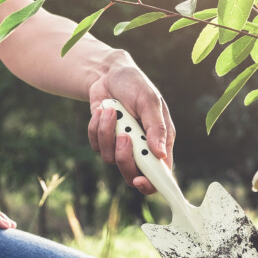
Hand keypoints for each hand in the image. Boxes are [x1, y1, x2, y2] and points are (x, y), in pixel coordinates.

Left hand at [86, 50, 175, 195]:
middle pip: (132, 173)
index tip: (139, 180)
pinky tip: (102, 111)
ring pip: (110, 159)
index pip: (160, 174)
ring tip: (111, 111)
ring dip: (107, 133)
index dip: (151, 184)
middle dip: (124, 157)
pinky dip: (96, 127)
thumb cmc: (135, 84)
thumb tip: (161, 154)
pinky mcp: (104, 140)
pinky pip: (96, 146)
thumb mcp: (149, 101)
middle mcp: (142, 148)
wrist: (108, 74)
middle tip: (123, 136)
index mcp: (161, 142)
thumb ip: (156, 127)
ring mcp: (122, 146)